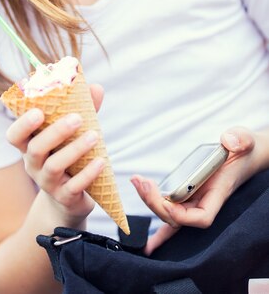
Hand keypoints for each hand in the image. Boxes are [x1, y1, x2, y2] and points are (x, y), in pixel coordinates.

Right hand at [6, 83, 104, 224]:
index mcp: (29, 145)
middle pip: (36, 149)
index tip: (38, 111)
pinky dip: (88, 173)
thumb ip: (82, 110)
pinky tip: (101, 161)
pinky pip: (74, 186)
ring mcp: (47, 183)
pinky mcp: (64, 197)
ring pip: (54, 166)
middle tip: (77, 118)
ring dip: (75, 149)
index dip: (23, 124)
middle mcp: (33, 165)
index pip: (14, 136)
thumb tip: (96, 87)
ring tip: (94, 135)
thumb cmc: (68, 155)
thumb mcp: (71, 133)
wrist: (69, 198)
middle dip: (56, 132)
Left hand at [130, 127, 260, 254]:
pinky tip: (149, 244)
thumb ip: (240, 139)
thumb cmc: (244, 149)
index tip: (168, 202)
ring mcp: (195, 199)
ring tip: (138, 182)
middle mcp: (205, 200)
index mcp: (218, 192)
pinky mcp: (188, 193)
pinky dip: (159, 219)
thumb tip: (228, 141)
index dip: (183, 215)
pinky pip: (172, 212)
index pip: (202, 217)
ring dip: (151, 201)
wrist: (244, 154)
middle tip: (143, 183)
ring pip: (170, 213)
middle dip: (157, 203)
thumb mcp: (245, 139)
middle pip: (178, 217)